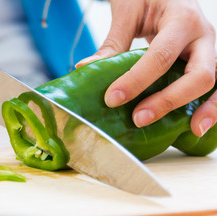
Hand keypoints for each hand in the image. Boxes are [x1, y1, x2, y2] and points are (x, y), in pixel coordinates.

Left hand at [76, 0, 215, 136]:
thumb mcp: (128, 12)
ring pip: (216, 82)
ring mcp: (209, 50)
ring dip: (204, 108)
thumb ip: (113, 43)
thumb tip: (85, 67)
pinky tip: (195, 124)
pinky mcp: (207, 61)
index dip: (136, 80)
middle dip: (169, 100)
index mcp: (181, 19)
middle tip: (138, 118)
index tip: (112, 99)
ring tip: (190, 130)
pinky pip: (215, 86)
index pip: (161, 55)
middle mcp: (203, 35)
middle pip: (199, 74)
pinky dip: (210, 105)